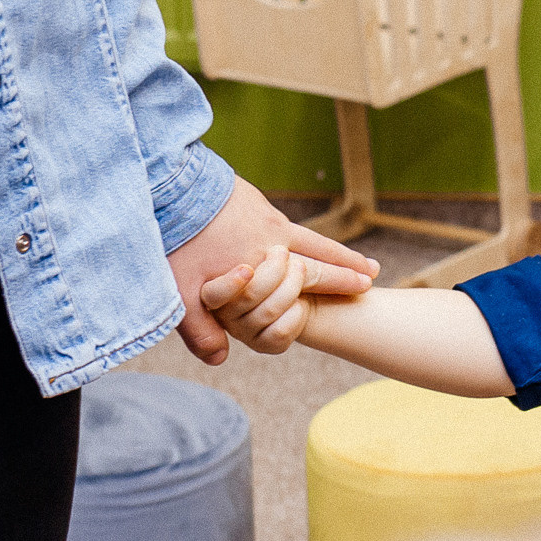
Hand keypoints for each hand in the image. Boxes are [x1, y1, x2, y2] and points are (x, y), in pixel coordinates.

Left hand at [167, 178, 378, 365]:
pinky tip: (291, 236)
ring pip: (304, 233)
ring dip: (327, 246)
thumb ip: (199, 329)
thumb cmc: (174, 239)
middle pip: (321, 250)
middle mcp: (272, 235)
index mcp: (263, 261)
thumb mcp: (180, 292)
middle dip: (349, 264)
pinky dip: (295, 232)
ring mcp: (262, 213)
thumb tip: (219, 359)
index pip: (316, 272)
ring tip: (342, 254)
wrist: (169, 181)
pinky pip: (280, 220)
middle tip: (372, 272)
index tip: (367, 286)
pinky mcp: (249, 199)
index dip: (343, 282)